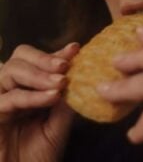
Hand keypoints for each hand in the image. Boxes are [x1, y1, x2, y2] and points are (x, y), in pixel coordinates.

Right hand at [0, 42, 79, 161]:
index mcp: (30, 86)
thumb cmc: (39, 155)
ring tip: (61, 82)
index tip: (76, 49)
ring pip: (11, 71)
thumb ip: (65, 99)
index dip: (57, 53)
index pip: (40, 60)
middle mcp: (12, 88)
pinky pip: (9, 98)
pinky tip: (52, 97)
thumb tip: (77, 74)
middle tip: (65, 66)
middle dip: (44, 58)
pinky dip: (32, 96)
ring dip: (39, 74)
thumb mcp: (59, 123)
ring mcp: (0, 100)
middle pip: (20, 56)